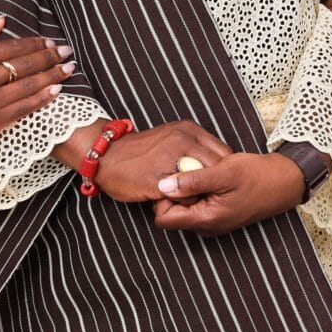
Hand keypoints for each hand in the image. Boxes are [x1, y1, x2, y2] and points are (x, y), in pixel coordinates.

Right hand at [0, 17, 72, 149]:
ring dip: (53, 75)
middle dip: (50, 56)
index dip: (35, 43)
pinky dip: (43, 97)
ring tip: (69, 68)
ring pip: (30, 85)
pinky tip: (57, 89)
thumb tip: (1, 20)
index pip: (13, 48)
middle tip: (66, 51)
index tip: (49, 41)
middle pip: (26, 65)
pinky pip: (25, 107)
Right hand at [94, 121, 231, 203]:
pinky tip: (174, 200)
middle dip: (214, 184)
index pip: (224, 153)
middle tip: (206, 194)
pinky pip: (184, 196)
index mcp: (189, 130)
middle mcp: (182, 140)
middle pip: (217, 169)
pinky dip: (183, 202)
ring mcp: (170, 159)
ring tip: (190, 197)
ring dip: (199, 194)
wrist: (107, 156)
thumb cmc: (142, 151)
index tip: (216, 182)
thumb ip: (194, 146)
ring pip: (203, 184)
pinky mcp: (158, 179)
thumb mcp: (172, 136)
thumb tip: (219, 163)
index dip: (223, 171)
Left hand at [150, 153, 306, 236]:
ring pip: (182, 207)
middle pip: (170, 212)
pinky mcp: (215, 212)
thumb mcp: (223, 173)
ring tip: (200, 171)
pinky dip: (195, 189)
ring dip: (185, 188)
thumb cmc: (257, 176)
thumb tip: (163, 185)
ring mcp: (210, 221)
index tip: (174, 176)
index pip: (163, 218)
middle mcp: (205, 225)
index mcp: (205, 219)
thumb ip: (192, 181)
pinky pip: (194, 203)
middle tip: (188, 169)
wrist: (283, 181)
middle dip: (173, 191)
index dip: (162, 196)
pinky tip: (207, 174)